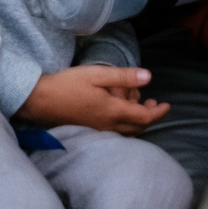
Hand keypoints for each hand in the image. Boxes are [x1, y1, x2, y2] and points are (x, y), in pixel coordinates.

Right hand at [19, 65, 170, 134]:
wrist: (41, 101)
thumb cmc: (68, 85)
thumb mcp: (97, 75)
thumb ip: (124, 77)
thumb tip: (148, 76)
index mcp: (113, 111)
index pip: (144, 117)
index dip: (158, 112)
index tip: (166, 105)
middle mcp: (109, 125)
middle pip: (138, 127)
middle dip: (150, 116)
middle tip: (154, 103)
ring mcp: (99, 131)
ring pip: (127, 132)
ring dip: (138, 122)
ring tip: (139, 107)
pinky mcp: (90, 131)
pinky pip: (116, 133)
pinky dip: (126, 126)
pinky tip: (120, 115)